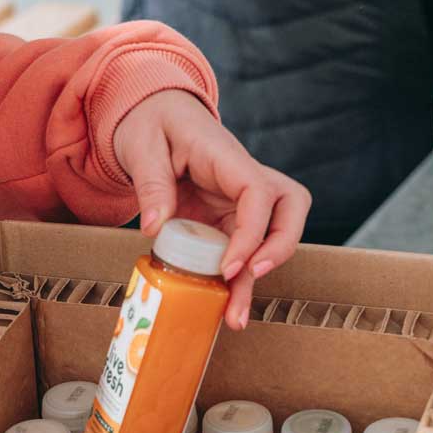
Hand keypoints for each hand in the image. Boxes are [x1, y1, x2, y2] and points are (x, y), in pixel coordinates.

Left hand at [113, 90, 310, 328]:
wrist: (151, 114)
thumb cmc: (151, 122)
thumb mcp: (142, 145)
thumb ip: (151, 184)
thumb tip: (156, 227)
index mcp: (227, 156)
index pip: (259, 192)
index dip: (252, 232)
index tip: (228, 265)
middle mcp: (244, 179)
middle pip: (290, 209)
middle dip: (280, 247)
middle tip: (250, 275)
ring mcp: (239, 201)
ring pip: (271, 237)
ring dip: (257, 278)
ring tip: (236, 318)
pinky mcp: (227, 220)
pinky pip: (243, 250)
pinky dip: (237, 281)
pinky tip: (225, 309)